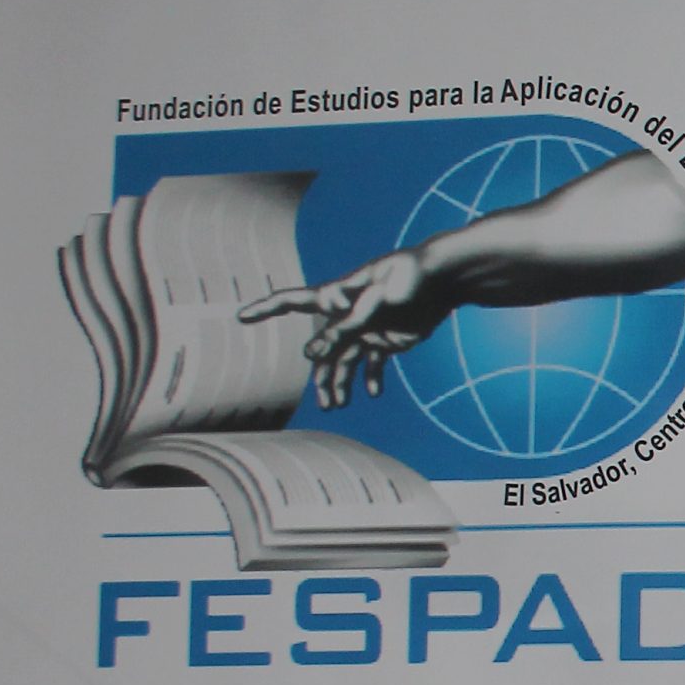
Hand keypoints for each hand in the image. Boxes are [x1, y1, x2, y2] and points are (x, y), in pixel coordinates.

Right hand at [240, 250, 445, 409]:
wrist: (443, 280)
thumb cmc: (407, 278)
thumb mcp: (376, 298)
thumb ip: (346, 326)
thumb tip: (312, 353)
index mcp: (337, 296)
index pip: (294, 300)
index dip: (267, 308)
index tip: (242, 317)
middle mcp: (347, 315)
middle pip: (323, 349)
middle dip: (321, 376)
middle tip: (326, 403)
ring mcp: (366, 329)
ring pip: (345, 361)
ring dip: (340, 383)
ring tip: (337, 406)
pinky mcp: (386, 339)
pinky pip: (372, 363)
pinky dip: (371, 378)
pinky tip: (372, 393)